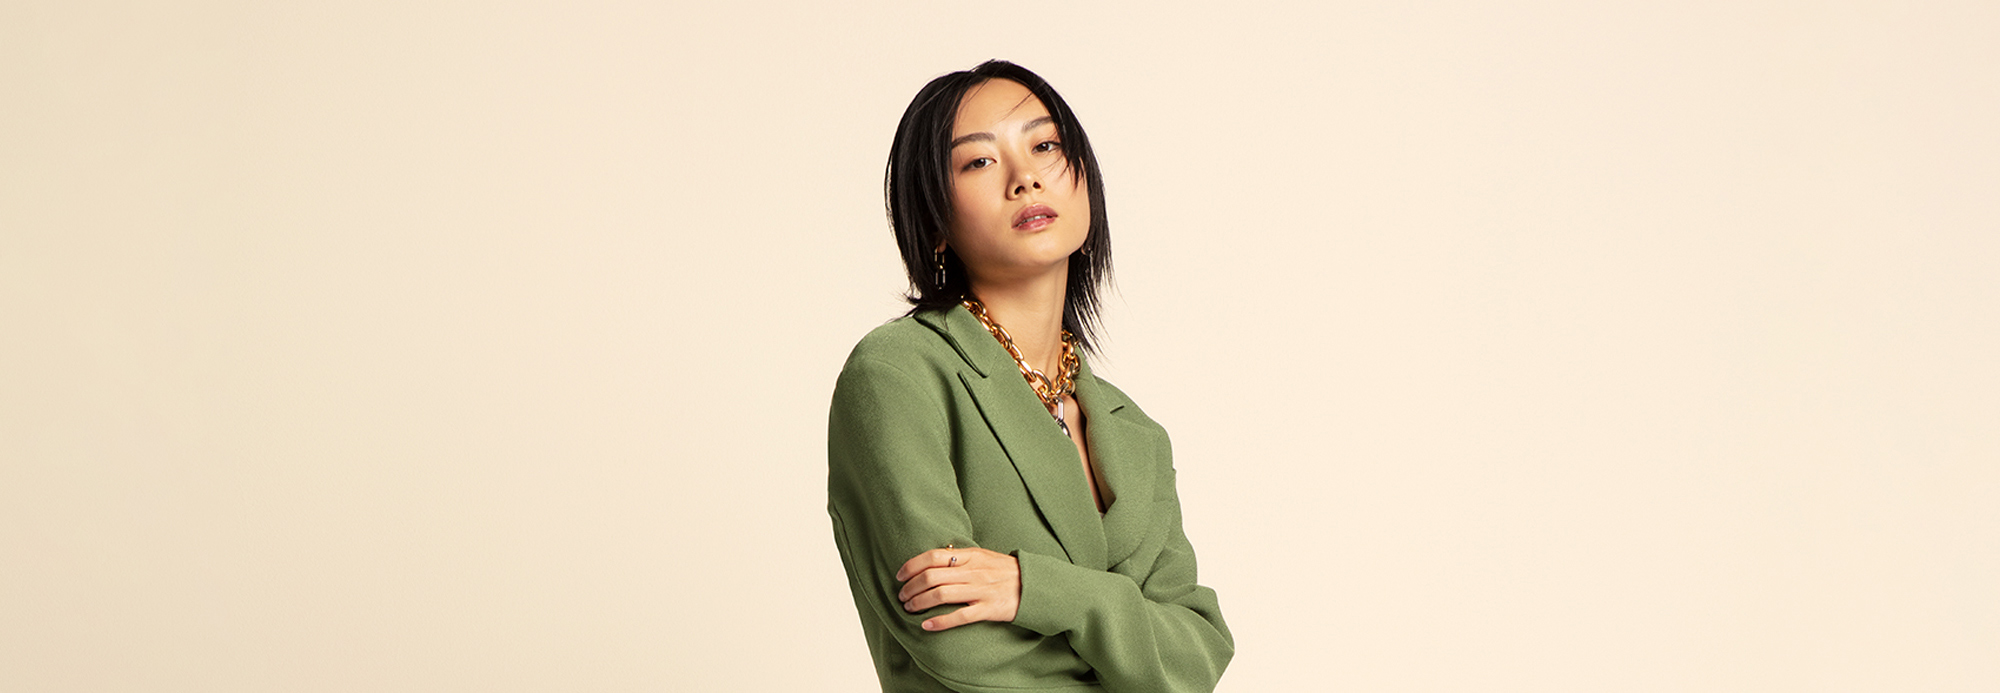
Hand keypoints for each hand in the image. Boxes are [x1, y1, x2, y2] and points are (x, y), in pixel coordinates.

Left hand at [895, 546, 1019, 630]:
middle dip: (911, 587)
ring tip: (910, 608)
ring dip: (920, 602)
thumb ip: (961, 557)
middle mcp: (974, 571)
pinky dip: (940, 622)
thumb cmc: (1005, 571)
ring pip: (941, 595)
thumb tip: (933, 558)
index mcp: (971, 555)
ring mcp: (981, 591)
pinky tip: (927, 625)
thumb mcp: (984, 556)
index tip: (899, 575)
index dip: (912, 566)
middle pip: (932, 577)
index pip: (933, 556)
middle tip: (902, 596)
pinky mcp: (988, 609)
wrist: (1034, 586)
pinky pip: (959, 616)